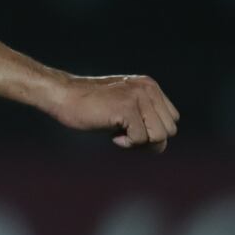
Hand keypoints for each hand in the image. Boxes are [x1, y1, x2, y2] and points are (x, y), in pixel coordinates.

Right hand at [50, 74, 179, 150]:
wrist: (63, 96)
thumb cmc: (90, 109)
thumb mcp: (124, 112)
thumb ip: (145, 123)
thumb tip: (161, 148)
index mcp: (150, 87)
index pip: (171, 120)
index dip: (152, 131)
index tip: (130, 128)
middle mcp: (148, 89)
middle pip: (170, 129)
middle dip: (148, 139)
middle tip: (124, 133)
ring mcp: (138, 97)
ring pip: (160, 135)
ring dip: (139, 142)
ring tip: (119, 132)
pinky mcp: (127, 107)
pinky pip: (141, 139)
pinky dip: (126, 143)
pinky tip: (110, 132)